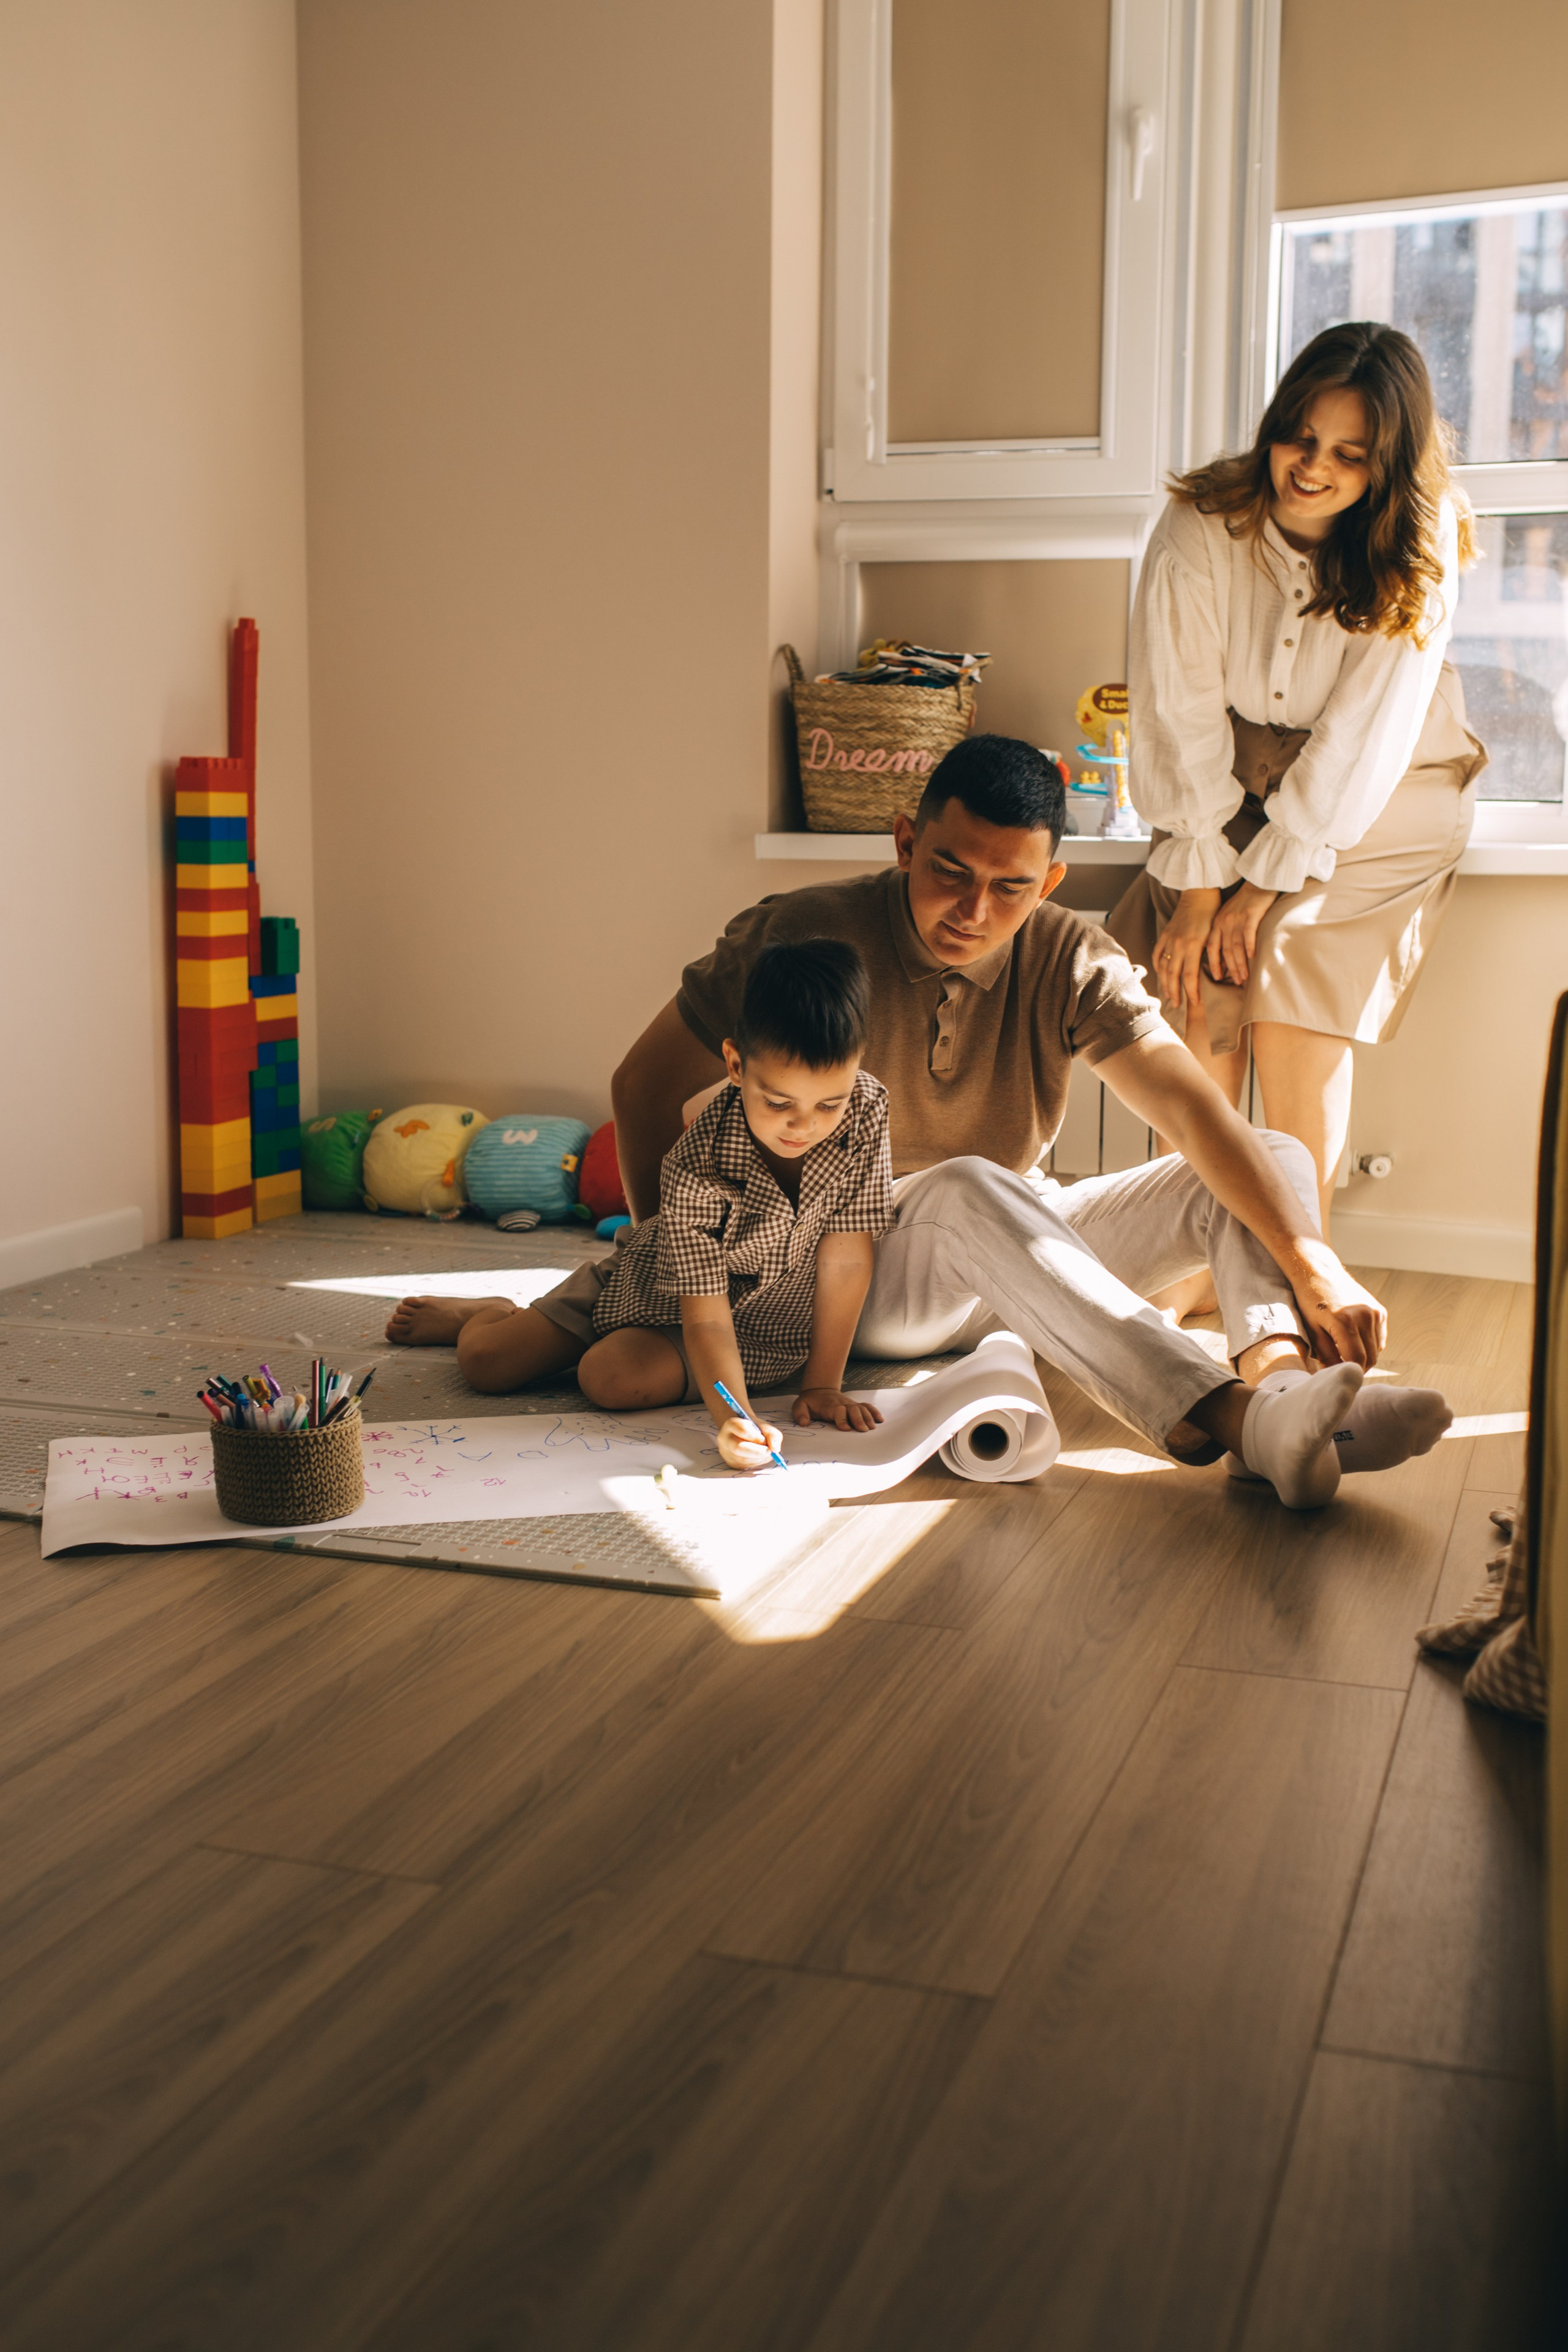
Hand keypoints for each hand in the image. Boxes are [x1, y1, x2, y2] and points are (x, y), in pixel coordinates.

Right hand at [716, 1413, 784, 1471]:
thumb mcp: (765, 1427)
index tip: (765, 1440)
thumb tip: (775, 1449)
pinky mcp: (730, 1463)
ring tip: (765, 1452)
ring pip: (743, 1459)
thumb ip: (772, 1434)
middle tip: (769, 1451)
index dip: (757, 1437)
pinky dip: (757, 1462)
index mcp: (731, 1424)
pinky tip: (760, 1457)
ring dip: (759, 1458)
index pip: (743, 1430)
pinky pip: (745, 1466)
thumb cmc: (754, 1429)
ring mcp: (725, 1452)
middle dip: (757, 1451)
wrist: (743, 1433)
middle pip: (738, 1448)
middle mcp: (724, 1438)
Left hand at [793, 1387, 884, 1431]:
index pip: (838, 1411)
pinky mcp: (855, 1405)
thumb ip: (800, 1413)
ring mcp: (850, 1404)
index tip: (846, 1429)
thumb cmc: (810, 1402)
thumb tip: (804, 1423)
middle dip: (859, 1419)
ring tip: (872, 1428)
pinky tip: (880, 1420)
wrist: (819, 1391)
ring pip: (862, 1408)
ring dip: (868, 1417)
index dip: (842, 1419)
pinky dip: (874, 1412)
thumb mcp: (799, 1405)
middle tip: (864, 1430)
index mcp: (829, 1406)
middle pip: (853, 1409)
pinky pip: (867, 1406)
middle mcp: (842, 1404)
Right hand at [1150, 889, 1220, 1012]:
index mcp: (1193, 946)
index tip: (1195, 1003)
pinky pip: (1157, 954)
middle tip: (1178, 1005)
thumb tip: (1215, 974)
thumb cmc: (1212, 914)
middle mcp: (1178, 945)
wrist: (1199, 894)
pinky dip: (1158, 966)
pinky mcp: (1165, 935)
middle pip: (1173, 976)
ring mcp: (1169, 940)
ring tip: (1168, 994)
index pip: (1190, 976)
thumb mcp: (1214, 936)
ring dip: (1165, 983)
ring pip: (1163, 967)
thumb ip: (1211, 955)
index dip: (1191, 991)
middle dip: (1175, 992)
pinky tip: (1161, 975)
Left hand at [1204, 883, 1276, 986]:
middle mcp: (1224, 922)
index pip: (1211, 948)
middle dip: (1230, 969)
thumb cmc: (1244, 903)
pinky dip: (1249, 946)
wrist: (1257, 882)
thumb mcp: (1228, 917)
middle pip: (1225, 951)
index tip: (1217, 978)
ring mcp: (1237, 919)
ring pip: (1236, 946)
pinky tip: (1252, 957)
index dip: (1214, 964)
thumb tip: (1224, 959)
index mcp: (1216, 924)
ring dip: (1240, 963)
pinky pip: (1248, 934)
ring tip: (1244, 976)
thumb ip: (1224, 935)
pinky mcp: (1251, 914)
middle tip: (1236, 982)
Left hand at [1286, 1240, 1387, 1368]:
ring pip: (1377, 1350)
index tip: (1338, 1375)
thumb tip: (1336, 1375)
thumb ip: (1326, 1355)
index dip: (1348, 1372)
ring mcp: (1375, 1313)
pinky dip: (1369, 1345)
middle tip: (1340, 1367)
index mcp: (1346, 1322)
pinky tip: (1354, 1340)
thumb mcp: (1312, 1330)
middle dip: (1357, 1367)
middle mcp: (1365, 1317)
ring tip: (1344, 1352)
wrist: (1320, 1274)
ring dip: (1364, 1356)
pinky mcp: (1380, 1311)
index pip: (1356, 1361)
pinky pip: (1379, 1339)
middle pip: (1370, 1358)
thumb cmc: (1310, 1303)